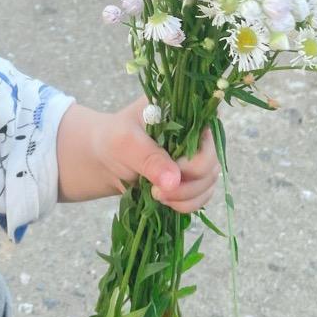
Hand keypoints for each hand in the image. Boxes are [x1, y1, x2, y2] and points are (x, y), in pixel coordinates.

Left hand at [96, 98, 220, 213]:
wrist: (105, 158)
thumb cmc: (113, 139)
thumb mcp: (124, 141)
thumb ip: (148, 157)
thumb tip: (173, 181)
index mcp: (183, 112)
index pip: (209, 128)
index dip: (198, 153)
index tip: (174, 167)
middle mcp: (195, 133)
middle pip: (211, 161)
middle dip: (188, 182)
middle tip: (158, 190)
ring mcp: (196, 157)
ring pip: (208, 181)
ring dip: (186, 196)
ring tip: (156, 195)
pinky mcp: (192, 178)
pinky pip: (202, 196)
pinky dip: (186, 204)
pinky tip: (165, 201)